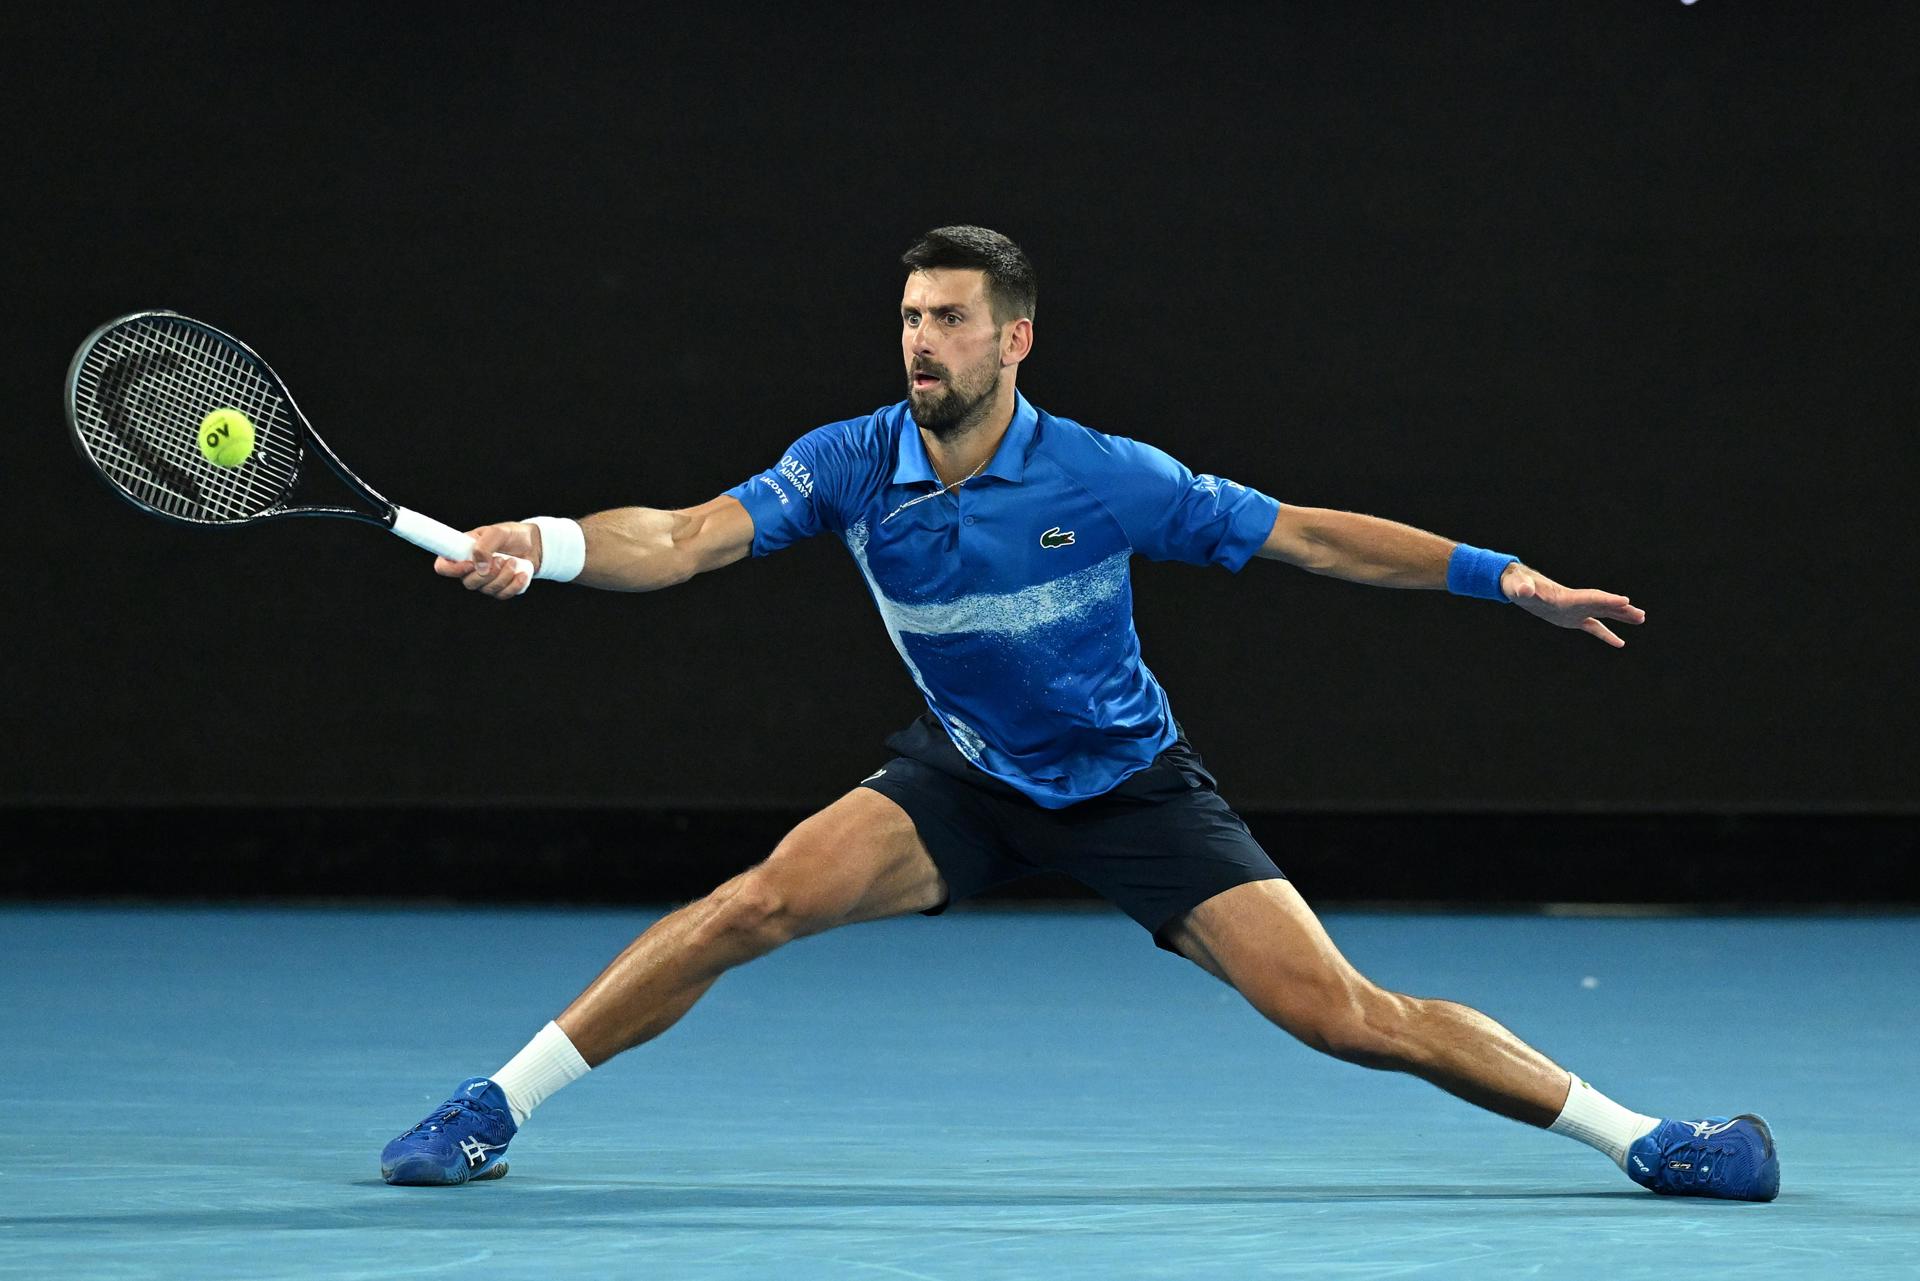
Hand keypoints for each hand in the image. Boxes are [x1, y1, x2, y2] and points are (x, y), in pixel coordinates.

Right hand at [433, 521, 542, 599]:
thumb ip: (485, 546)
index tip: (470, 565)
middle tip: (500, 559)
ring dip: (503, 576)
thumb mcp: (497, 532)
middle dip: (487, 573)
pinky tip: (521, 573)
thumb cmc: (510, 535)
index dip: (452, 570)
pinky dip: (514, 585)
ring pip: (487, 590)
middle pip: (468, 583)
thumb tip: (479, 566)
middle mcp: (470, 569)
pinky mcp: (499, 589)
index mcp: (462, 552)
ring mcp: (484, 581)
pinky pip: (502, 595)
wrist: (533, 545)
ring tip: (513, 561)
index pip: (443, 566)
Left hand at [1500, 563, 1646, 647]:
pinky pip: (1593, 627)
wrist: (1517, 585)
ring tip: (1641, 619)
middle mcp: (1574, 602)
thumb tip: (1525, 590)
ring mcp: (1575, 610)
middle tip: (1640, 615)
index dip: (1606, 599)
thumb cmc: (1516, 584)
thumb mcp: (1517, 587)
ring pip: (1603, 614)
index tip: (1625, 600)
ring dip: (1621, 617)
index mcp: (1564, 596)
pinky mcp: (1571, 619)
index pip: (1590, 597)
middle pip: (1602, 605)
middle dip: (1621, 609)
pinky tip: (1620, 643)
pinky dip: (1606, 635)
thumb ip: (1522, 588)